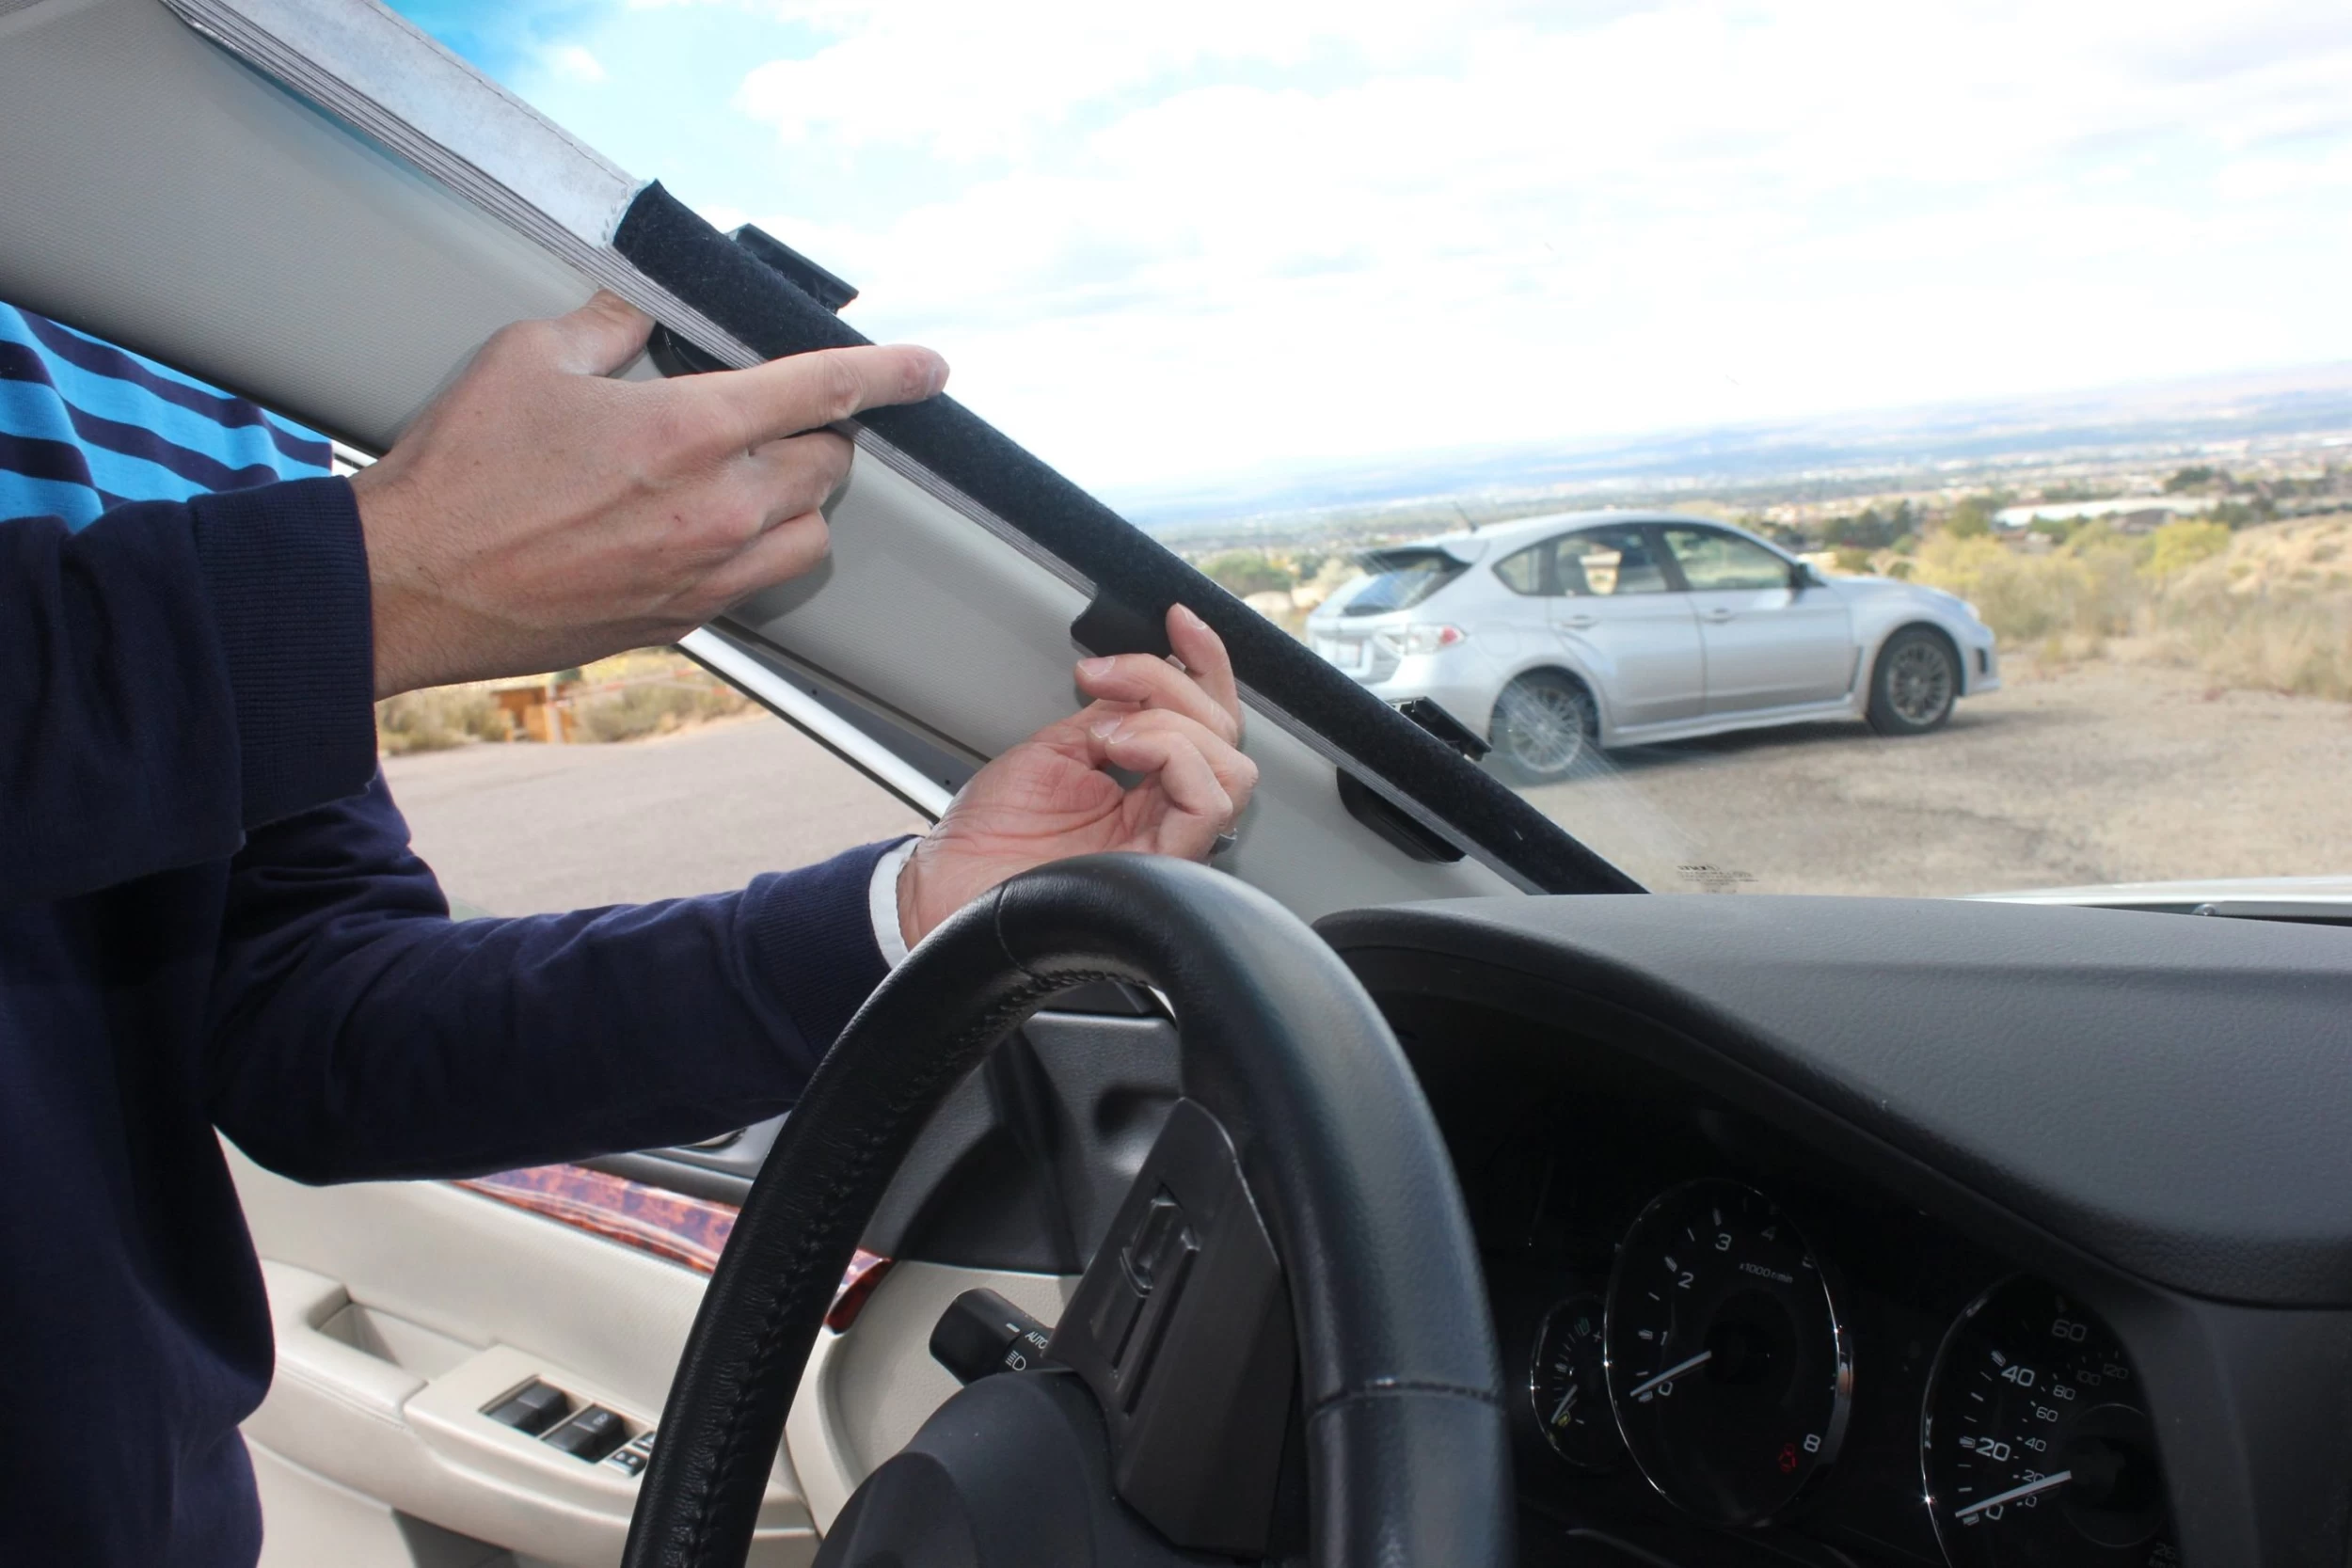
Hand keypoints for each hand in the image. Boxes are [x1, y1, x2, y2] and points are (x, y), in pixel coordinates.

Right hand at [352, 291, 946, 696]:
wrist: (412, 586)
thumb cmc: (461, 473)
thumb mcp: (531, 356)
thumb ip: (613, 323)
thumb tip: (649, 309)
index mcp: (689, 432)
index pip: (824, 388)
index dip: (890, 372)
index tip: (930, 367)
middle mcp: (716, 511)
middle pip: (828, 466)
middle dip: (817, 433)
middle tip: (775, 415)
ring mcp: (704, 576)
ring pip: (809, 534)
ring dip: (796, 499)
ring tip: (746, 474)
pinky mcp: (681, 621)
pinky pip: (757, 582)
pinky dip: (752, 549)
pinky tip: (700, 527)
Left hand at [896, 605, 1258, 946]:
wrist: (947, 884)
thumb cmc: (987, 834)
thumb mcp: (1056, 749)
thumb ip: (1114, 716)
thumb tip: (1145, 681)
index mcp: (1148, 792)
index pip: (1208, 723)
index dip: (1205, 663)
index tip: (1177, 620)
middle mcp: (1167, 818)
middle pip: (1226, 736)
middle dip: (1173, 684)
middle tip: (1104, 679)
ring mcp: (1167, 844)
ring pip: (1230, 766)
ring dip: (1169, 724)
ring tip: (1107, 733)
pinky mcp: (1159, 868)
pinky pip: (1207, 803)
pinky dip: (1171, 754)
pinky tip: (1120, 751)